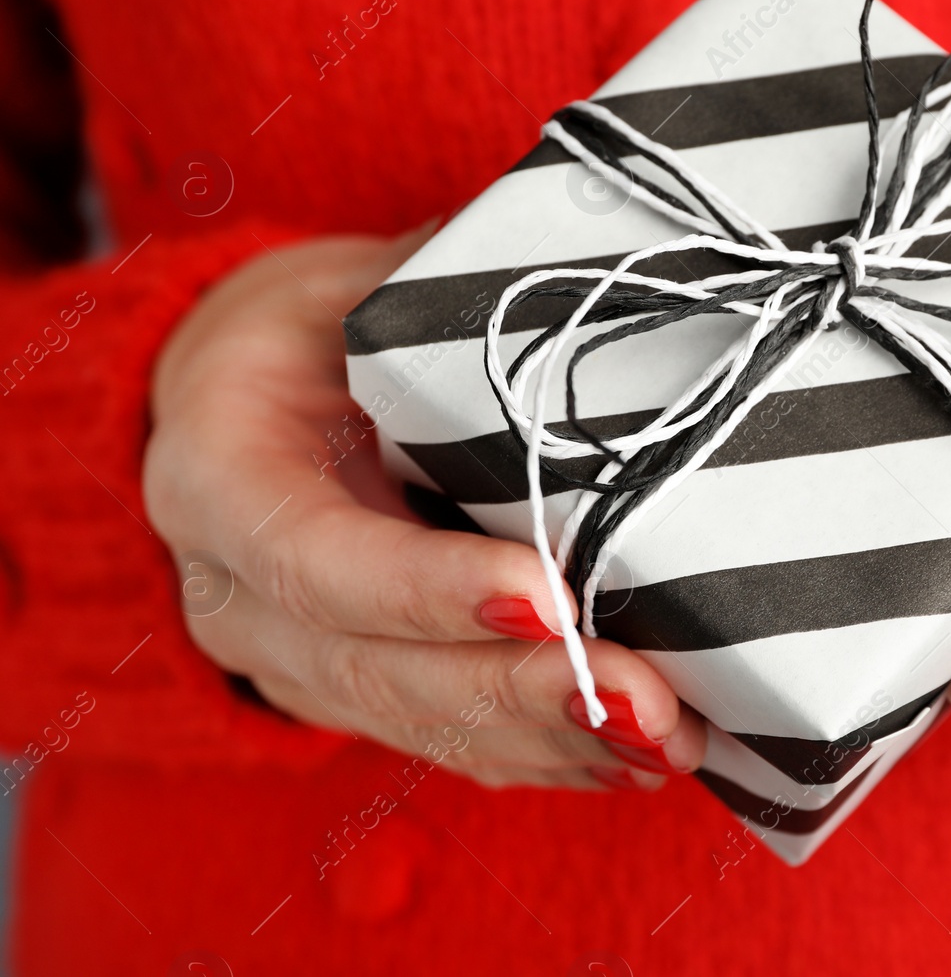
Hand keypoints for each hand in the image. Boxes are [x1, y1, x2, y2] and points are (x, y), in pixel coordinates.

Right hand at [144, 232, 705, 788]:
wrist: (241, 407)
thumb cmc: (304, 333)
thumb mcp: (342, 289)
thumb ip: (434, 293)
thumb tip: (583, 251)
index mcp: (222, 483)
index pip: (319, 560)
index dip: (430, 589)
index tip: (549, 601)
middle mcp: (244, 601)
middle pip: (384, 670)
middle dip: (523, 692)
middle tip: (646, 701)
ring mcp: (299, 664)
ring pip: (427, 725)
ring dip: (556, 742)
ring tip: (669, 740)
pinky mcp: (360, 694)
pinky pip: (453, 743)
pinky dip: (546, 755)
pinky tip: (634, 757)